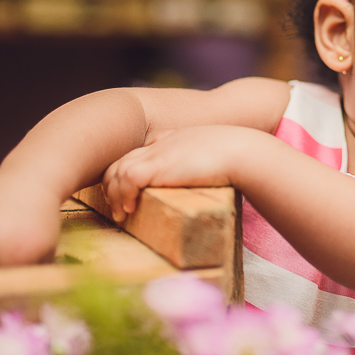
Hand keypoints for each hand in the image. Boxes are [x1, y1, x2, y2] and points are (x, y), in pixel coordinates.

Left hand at [102, 126, 241, 223]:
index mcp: (170, 140)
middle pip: (119, 161)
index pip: (135, 154)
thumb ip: (197, 162)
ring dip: (115, 195)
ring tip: (121, 214)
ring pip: (117, 171)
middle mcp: (159, 144)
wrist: (241, 153)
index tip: (128, 195)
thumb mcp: (210, 155)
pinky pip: (127, 178)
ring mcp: (157, 153)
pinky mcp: (158, 166)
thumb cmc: (234, 157)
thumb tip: (201, 179)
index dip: (126, 175)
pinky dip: (123, 195)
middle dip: (113, 186)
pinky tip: (130, 209)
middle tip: (118, 208)